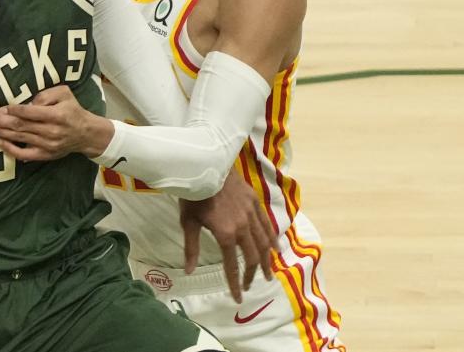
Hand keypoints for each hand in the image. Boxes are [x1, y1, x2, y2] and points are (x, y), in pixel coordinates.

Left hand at [0, 85, 112, 160]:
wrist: (86, 133)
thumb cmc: (72, 110)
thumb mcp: (64, 93)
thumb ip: (46, 95)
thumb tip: (28, 104)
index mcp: (56, 115)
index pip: (29, 112)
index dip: (13, 109)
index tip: (2, 107)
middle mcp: (51, 131)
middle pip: (21, 125)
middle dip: (3, 120)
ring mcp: (46, 145)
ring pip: (19, 138)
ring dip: (2, 131)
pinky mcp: (44, 155)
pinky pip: (23, 154)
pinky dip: (9, 149)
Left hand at [179, 167, 276, 302]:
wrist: (204, 166)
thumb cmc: (192, 195)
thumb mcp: (187, 222)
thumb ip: (191, 248)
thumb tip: (189, 271)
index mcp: (226, 234)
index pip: (232, 265)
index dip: (235, 283)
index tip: (238, 297)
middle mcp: (243, 227)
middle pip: (252, 257)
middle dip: (252, 274)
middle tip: (251, 285)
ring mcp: (251, 214)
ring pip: (264, 242)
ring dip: (266, 261)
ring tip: (268, 274)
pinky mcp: (255, 202)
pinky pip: (267, 224)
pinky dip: (272, 238)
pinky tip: (275, 248)